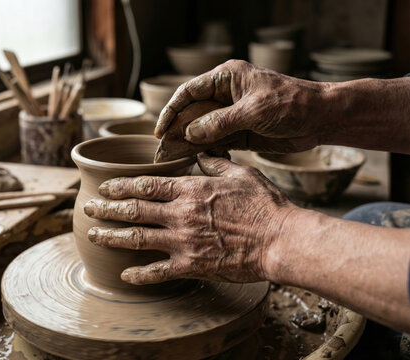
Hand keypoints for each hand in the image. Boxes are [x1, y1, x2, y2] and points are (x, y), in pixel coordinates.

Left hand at [83, 153, 297, 284]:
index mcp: (190, 190)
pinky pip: (158, 272)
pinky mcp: (191, 266)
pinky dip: (139, 275)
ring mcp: (182, 242)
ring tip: (93, 236)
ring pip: (137, 238)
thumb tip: (201, 153)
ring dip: (111, 237)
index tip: (104, 186)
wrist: (279, 239)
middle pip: (133, 210)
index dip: (120, 185)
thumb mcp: (240, 173)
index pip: (145, 185)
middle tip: (88, 208)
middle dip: (106, 209)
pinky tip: (124, 276)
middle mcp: (180, 215)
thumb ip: (216, 163)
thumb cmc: (263, 204)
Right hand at [155, 60, 331, 152]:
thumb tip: (189, 133)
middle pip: (192, 112)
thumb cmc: (291, 103)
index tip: (160, 130)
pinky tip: (202, 159)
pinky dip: (208, 150)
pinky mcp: (240, 132)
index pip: (188, 92)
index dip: (171, 110)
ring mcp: (232, 114)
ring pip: (202, 129)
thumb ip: (220, 122)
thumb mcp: (254, 111)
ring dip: (191, 142)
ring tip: (178, 157)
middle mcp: (225, 95)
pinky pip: (217, 141)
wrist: (321, 118)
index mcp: (226, 78)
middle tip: (166, 148)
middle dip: (178, 129)